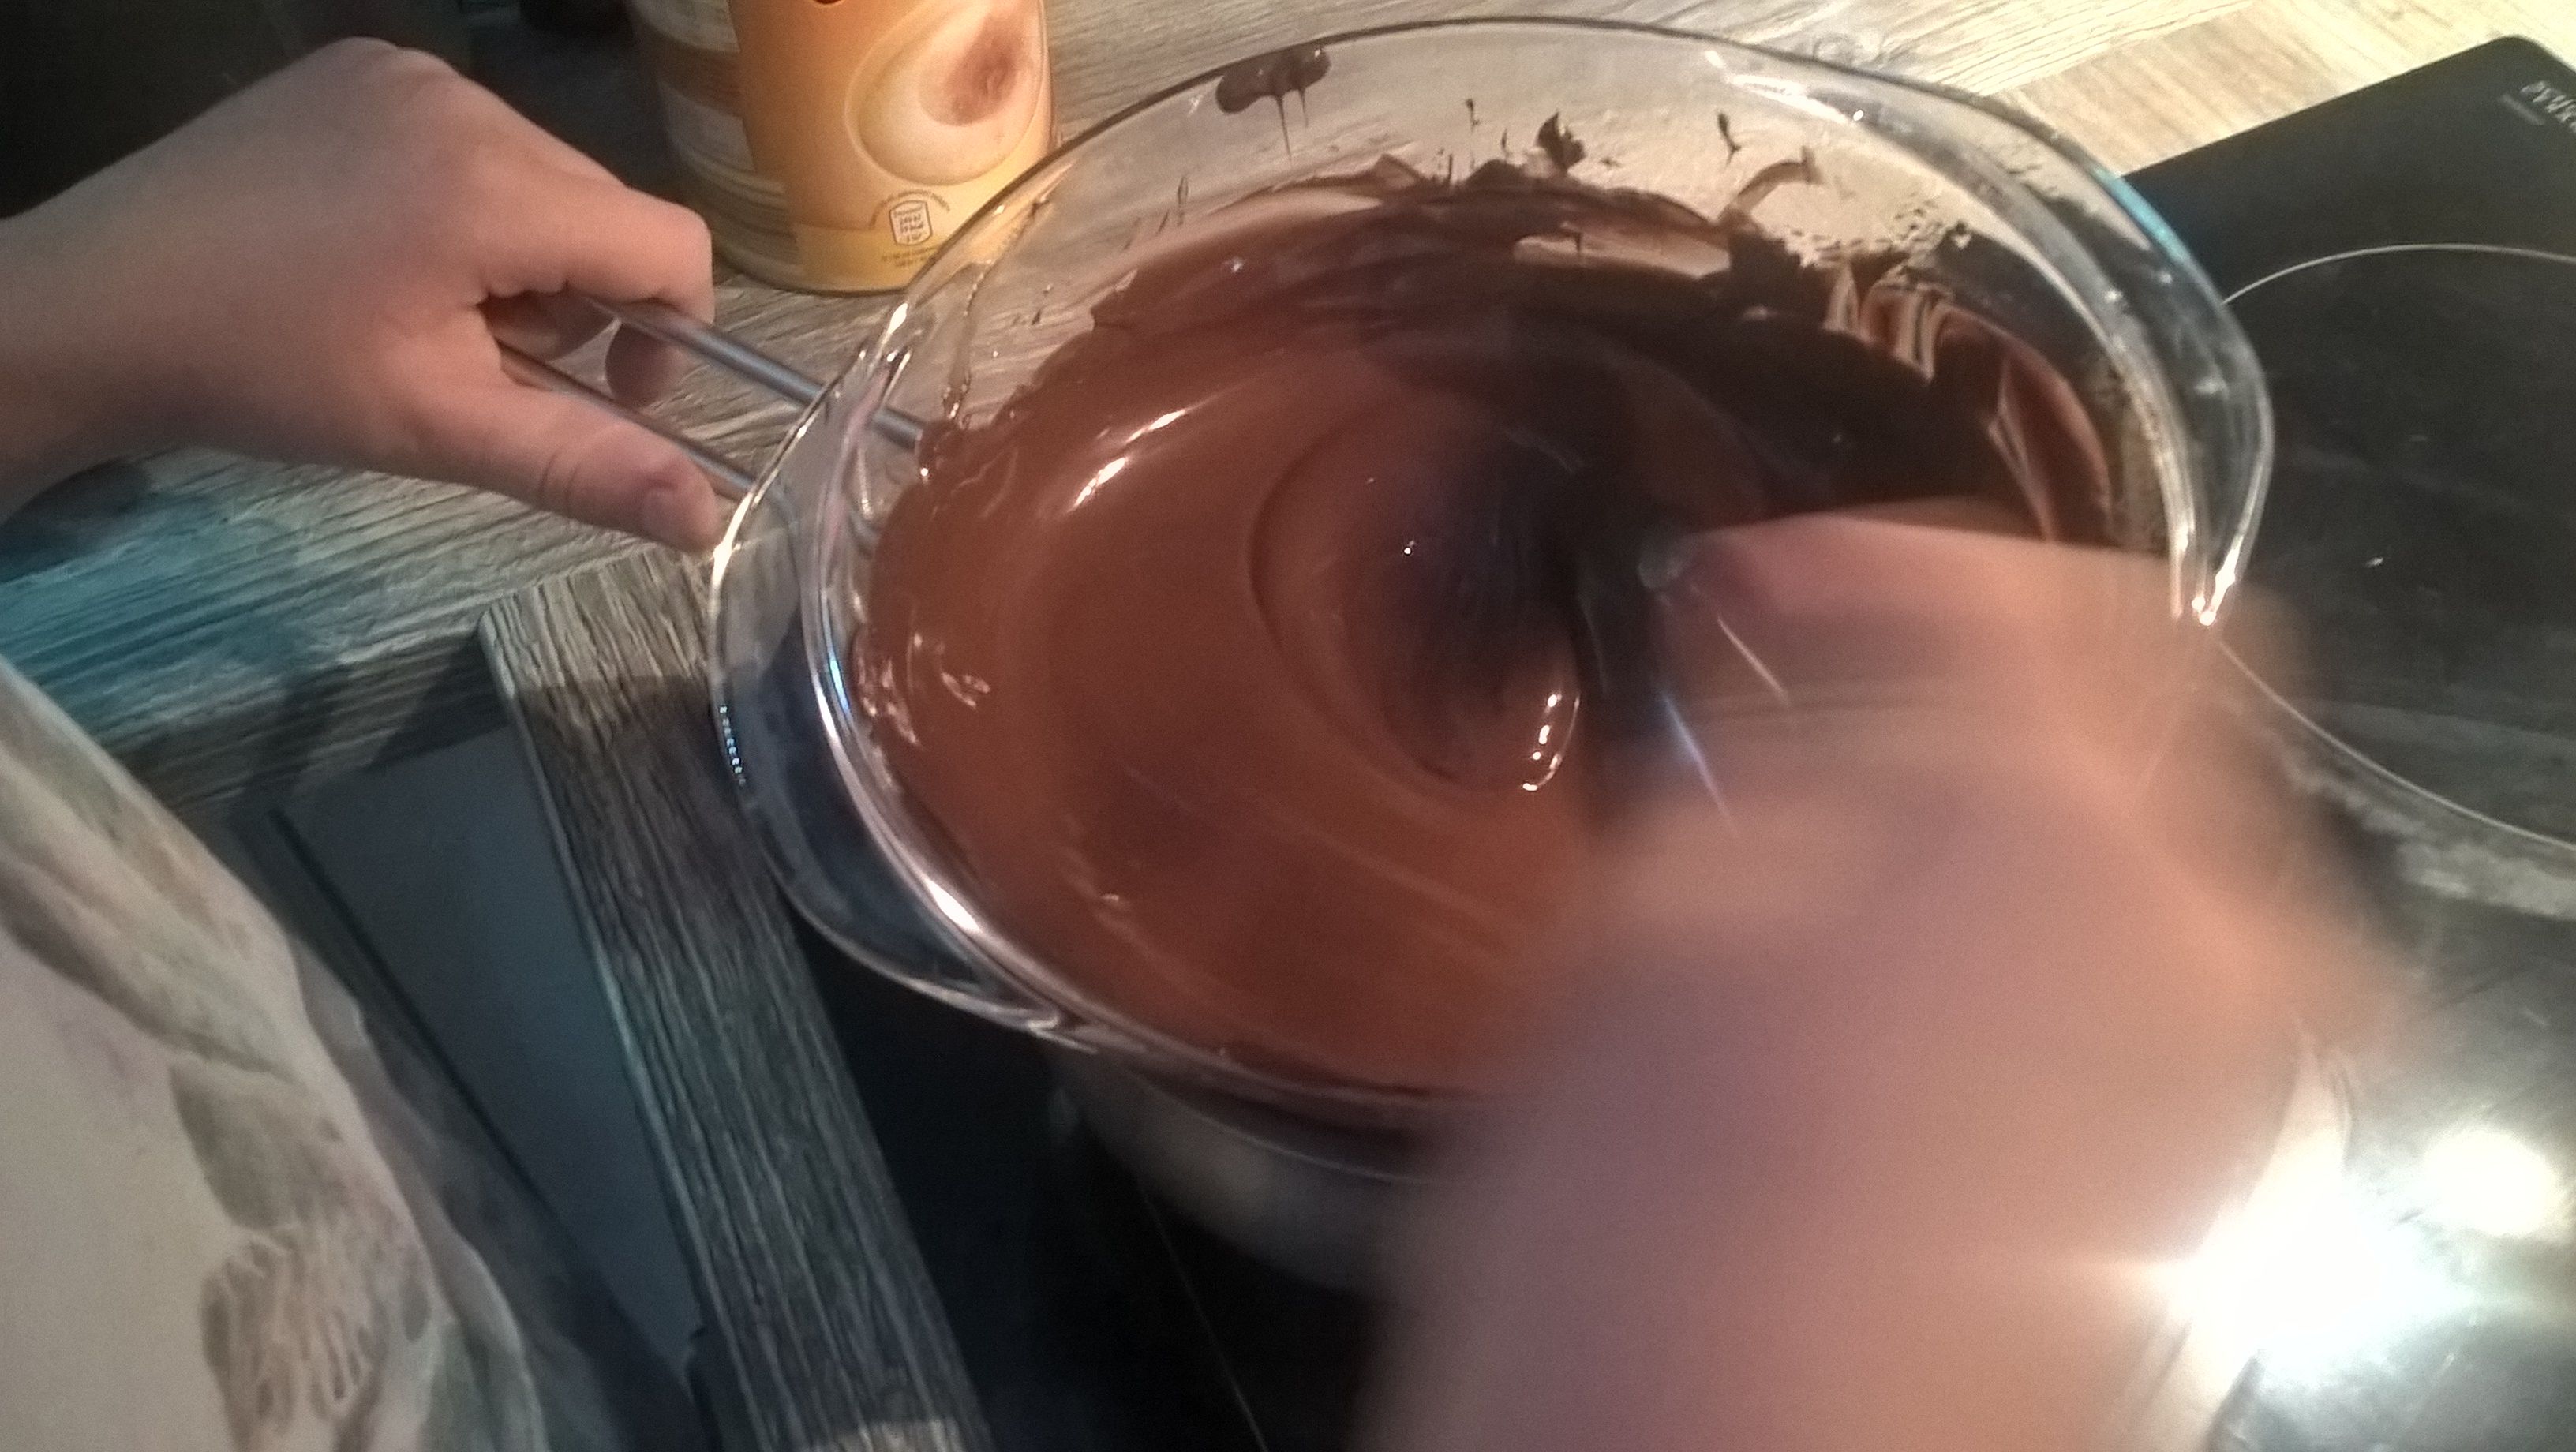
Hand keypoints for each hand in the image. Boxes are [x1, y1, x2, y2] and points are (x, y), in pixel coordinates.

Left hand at [0, 40, 722, 548]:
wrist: (96, 304)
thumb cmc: (271, 376)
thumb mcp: (435, 429)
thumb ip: (583, 464)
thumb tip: (707, 521)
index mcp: (493, 187)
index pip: (670, 244)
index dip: (670, 330)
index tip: (612, 390)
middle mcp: (465, 103)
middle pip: (606, 208)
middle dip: (578, 298)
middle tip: (481, 360)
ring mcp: (409, 74)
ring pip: (545, 175)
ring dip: (522, 253)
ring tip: (423, 304)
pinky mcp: (364, 68)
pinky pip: (474, 137)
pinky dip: (464, 200)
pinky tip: (386, 245)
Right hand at [1380, 521, 2377, 1451]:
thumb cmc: (1650, 1232)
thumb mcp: (1636, 946)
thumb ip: (1751, 780)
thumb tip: (1792, 708)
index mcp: (2049, 823)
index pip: (2004, 585)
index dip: (1850, 559)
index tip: (1728, 602)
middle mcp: (2205, 925)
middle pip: (2151, 689)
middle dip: (1982, 665)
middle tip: (1810, 698)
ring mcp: (2230, 1064)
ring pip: (2163, 838)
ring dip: (2015, 801)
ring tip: (1839, 856)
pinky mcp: (2209, 1178)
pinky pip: (2158, 975)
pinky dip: (2047, 930)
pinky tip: (1893, 998)